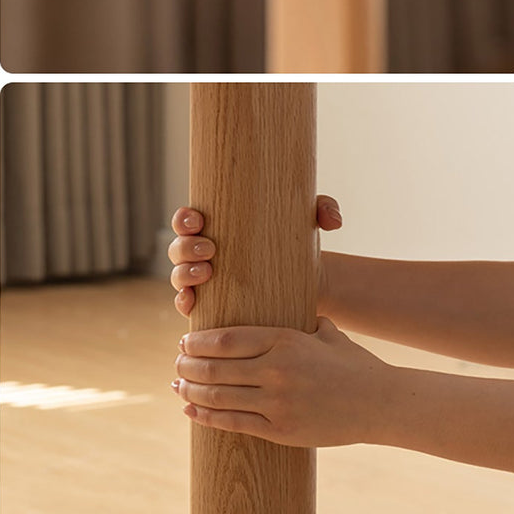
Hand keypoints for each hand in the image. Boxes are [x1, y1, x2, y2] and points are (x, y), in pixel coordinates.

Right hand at [168, 195, 342, 316]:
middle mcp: (206, 252)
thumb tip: (333, 220)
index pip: (190, 219)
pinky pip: (188, 305)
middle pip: (179, 247)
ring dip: (184, 274)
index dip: (185, 218)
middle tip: (210, 249)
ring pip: (180, 276)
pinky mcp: (215, 305)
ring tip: (206, 272)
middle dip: (186, 247)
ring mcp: (207, 280)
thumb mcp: (311, 220)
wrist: (308, 282)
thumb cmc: (299, 242)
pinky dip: (184, 303)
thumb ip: (324, 208)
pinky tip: (191, 303)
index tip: (197, 219)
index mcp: (220, 226)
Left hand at [173, 318, 391, 446]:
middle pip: (215, 367)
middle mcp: (277, 370)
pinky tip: (191, 409)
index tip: (185, 342)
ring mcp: (277, 402)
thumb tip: (294, 314)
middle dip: (188, 365)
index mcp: (287, 340)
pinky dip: (205, 416)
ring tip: (178, 384)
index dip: (199, 341)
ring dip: (191, 390)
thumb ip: (306, 325)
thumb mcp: (330, 334)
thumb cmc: (355, 365)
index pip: (227, 339)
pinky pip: (231, 423)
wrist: (379, 402)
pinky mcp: (280, 429)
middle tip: (177, 362)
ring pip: (217, 396)